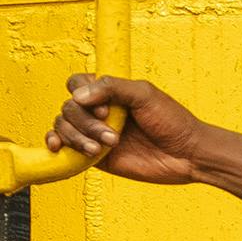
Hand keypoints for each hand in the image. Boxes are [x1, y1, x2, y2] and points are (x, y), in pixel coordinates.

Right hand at [46, 75, 208, 186]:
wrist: (186, 154)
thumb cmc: (171, 121)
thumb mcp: (143, 94)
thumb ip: (111, 88)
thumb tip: (77, 96)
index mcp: (109, 92)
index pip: (77, 83)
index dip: (82, 94)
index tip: (104, 109)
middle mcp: (98, 111)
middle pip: (68, 108)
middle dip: (85, 123)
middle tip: (113, 135)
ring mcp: (94, 134)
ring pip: (64, 126)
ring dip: (78, 137)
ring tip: (101, 148)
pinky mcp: (94, 157)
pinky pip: (66, 148)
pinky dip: (56, 144)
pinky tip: (57, 147)